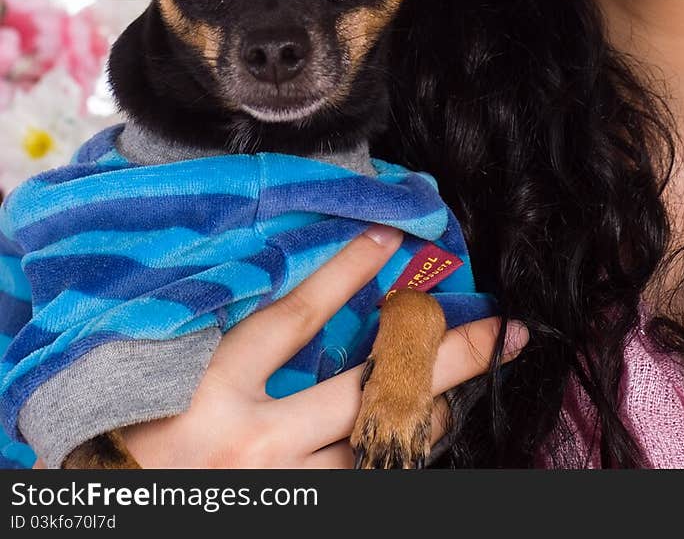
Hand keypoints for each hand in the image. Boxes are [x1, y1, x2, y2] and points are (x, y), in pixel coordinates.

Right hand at [85, 224, 526, 468]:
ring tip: (475, 379)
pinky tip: (425, 430)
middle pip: (367, 394)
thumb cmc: (132, 430)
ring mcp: (277, 488)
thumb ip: (221, 324)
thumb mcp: (166, 367)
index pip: (292, 321)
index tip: (390, 238)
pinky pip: (358, 484)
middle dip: (443, 357)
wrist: (117, 502)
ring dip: (428, 413)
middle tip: (501, 327)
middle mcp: (252, 444)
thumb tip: (288, 266)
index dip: (344, 275)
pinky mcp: (291, 514)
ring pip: (375, 451)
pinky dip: (394, 455)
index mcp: (214, 389)